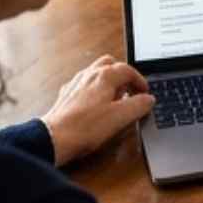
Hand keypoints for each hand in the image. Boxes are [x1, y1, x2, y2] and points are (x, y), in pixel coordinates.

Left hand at [40, 55, 154, 166]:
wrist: (54, 139)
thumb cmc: (85, 127)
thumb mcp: (120, 117)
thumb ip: (138, 105)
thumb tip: (148, 99)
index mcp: (104, 76)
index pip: (128, 70)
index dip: (140, 81)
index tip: (145, 93)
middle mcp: (89, 75)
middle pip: (110, 64)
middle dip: (123, 75)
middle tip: (129, 91)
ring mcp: (75, 83)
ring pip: (96, 72)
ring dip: (109, 81)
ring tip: (114, 98)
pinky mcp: (66, 95)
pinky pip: (84, 84)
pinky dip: (94, 90)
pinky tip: (95, 105)